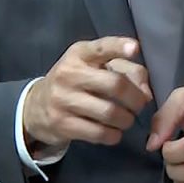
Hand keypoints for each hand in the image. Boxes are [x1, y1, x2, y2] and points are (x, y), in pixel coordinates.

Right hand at [22, 37, 152, 151]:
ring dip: (126, 120)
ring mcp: (63, 100)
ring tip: (126, 119)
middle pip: (115, 84)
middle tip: (139, 105)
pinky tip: (114, 132)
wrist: (37, 106)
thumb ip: (127, 71)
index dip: (119, 47)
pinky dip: (113, 135)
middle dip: (135, 98)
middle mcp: (69, 73)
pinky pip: (98, 133)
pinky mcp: (62, 124)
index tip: (135, 48)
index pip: (101, 47)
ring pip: (109, 112)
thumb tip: (146, 93)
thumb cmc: (76, 82)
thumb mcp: (95, 67)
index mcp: (80, 54)